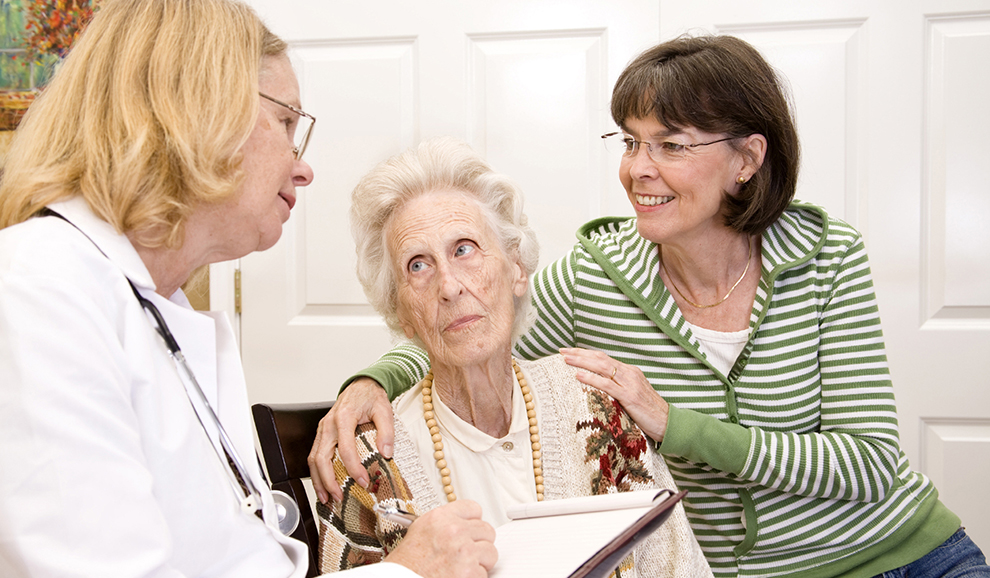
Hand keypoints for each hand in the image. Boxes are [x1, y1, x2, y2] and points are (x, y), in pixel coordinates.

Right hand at [308, 377, 394, 503]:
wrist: (362, 386)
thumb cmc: (371, 398)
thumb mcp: (385, 411)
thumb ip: (386, 432)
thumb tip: (386, 454)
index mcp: (344, 418)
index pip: (345, 448)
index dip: (353, 468)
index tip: (363, 482)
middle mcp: (329, 424)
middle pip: (321, 457)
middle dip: (328, 480)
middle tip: (339, 497)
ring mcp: (323, 429)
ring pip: (313, 458)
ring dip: (318, 480)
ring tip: (327, 498)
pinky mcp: (322, 433)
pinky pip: (314, 455)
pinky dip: (317, 473)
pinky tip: (323, 485)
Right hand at [385, 500, 496, 577]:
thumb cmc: (406, 564)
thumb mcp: (419, 532)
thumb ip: (443, 525)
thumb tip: (463, 524)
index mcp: (440, 517)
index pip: (473, 508)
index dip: (473, 522)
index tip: (471, 531)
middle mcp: (453, 530)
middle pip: (486, 530)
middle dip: (479, 544)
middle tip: (467, 554)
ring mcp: (463, 551)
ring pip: (491, 551)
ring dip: (480, 562)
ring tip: (463, 568)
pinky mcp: (470, 572)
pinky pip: (484, 573)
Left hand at [559, 347, 668, 441]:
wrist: (668, 423)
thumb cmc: (649, 412)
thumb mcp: (631, 396)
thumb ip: (617, 389)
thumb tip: (597, 389)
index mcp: (629, 371)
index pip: (603, 358)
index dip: (586, 353)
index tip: (569, 351)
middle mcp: (629, 373)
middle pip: (600, 358)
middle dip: (580, 353)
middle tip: (562, 351)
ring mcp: (630, 383)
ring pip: (602, 367)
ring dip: (582, 362)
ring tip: (566, 359)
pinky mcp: (630, 396)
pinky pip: (607, 385)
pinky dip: (591, 378)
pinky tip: (579, 376)